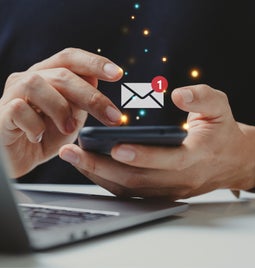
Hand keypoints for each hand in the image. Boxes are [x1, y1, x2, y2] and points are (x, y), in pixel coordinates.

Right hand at [0, 48, 122, 177]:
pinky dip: (35, 125)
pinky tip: (38, 137)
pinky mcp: (0, 113)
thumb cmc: (44, 136)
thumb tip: (95, 80)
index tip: (118, 74)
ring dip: (60, 109)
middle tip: (113, 117)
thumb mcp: (70, 119)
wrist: (18, 159)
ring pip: (36, 84)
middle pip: (62, 74)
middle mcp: (28, 79)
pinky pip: (19, 109)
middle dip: (91, 97)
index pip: (70, 58)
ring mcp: (11, 94)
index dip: (94, 62)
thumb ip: (80, 101)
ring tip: (69, 129)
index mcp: (46, 77)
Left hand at [59, 84, 254, 199]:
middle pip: (138, 179)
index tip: (115, 146)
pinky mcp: (158, 192)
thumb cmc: (221, 131)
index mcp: (197, 157)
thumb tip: (178, 95)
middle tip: (72, 152)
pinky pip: (129, 191)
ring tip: (73, 158)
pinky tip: (88, 166)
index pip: (169, 161)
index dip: (143, 155)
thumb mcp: (219, 107)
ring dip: (98, 174)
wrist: (230, 160)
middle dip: (102, 167)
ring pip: (129, 189)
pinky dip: (106, 180)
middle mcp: (180, 179)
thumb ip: (201, 98)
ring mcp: (167, 189)